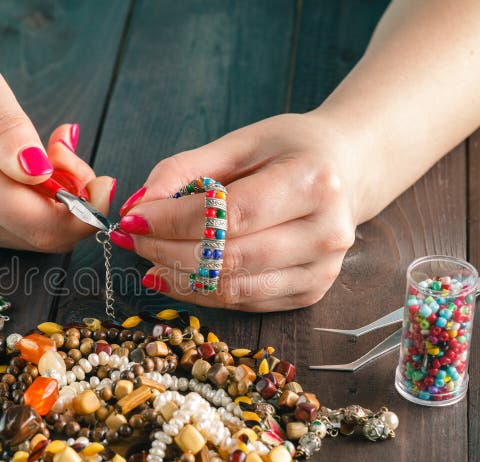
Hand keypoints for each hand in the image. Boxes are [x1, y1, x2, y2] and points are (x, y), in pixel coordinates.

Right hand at [0, 29, 114, 250]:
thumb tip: (42, 175)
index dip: (87, 211)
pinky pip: (14, 228)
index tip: (104, 179)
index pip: (45, 226)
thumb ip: (11, 132)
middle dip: (74, 202)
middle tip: (65, 150)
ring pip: (32, 235)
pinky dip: (34, 203)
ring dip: (54, 201)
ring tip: (44, 148)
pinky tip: (26, 166)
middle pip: (44, 237)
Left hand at [110, 113, 366, 311]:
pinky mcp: (312, 292)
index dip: (172, 221)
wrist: (347, 170)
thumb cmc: (290, 151)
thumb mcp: (240, 142)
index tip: (132, 219)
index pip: (228, 214)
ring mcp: (323, 269)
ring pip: (234, 287)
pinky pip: (245, 301)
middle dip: (167, 251)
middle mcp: (326, 231)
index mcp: (312, 182)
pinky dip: (203, 292)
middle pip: (228, 257)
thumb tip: (137, 206)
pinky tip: (176, 275)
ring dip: (179, 278)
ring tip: (148, 260)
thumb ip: (185, 169)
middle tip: (132, 241)